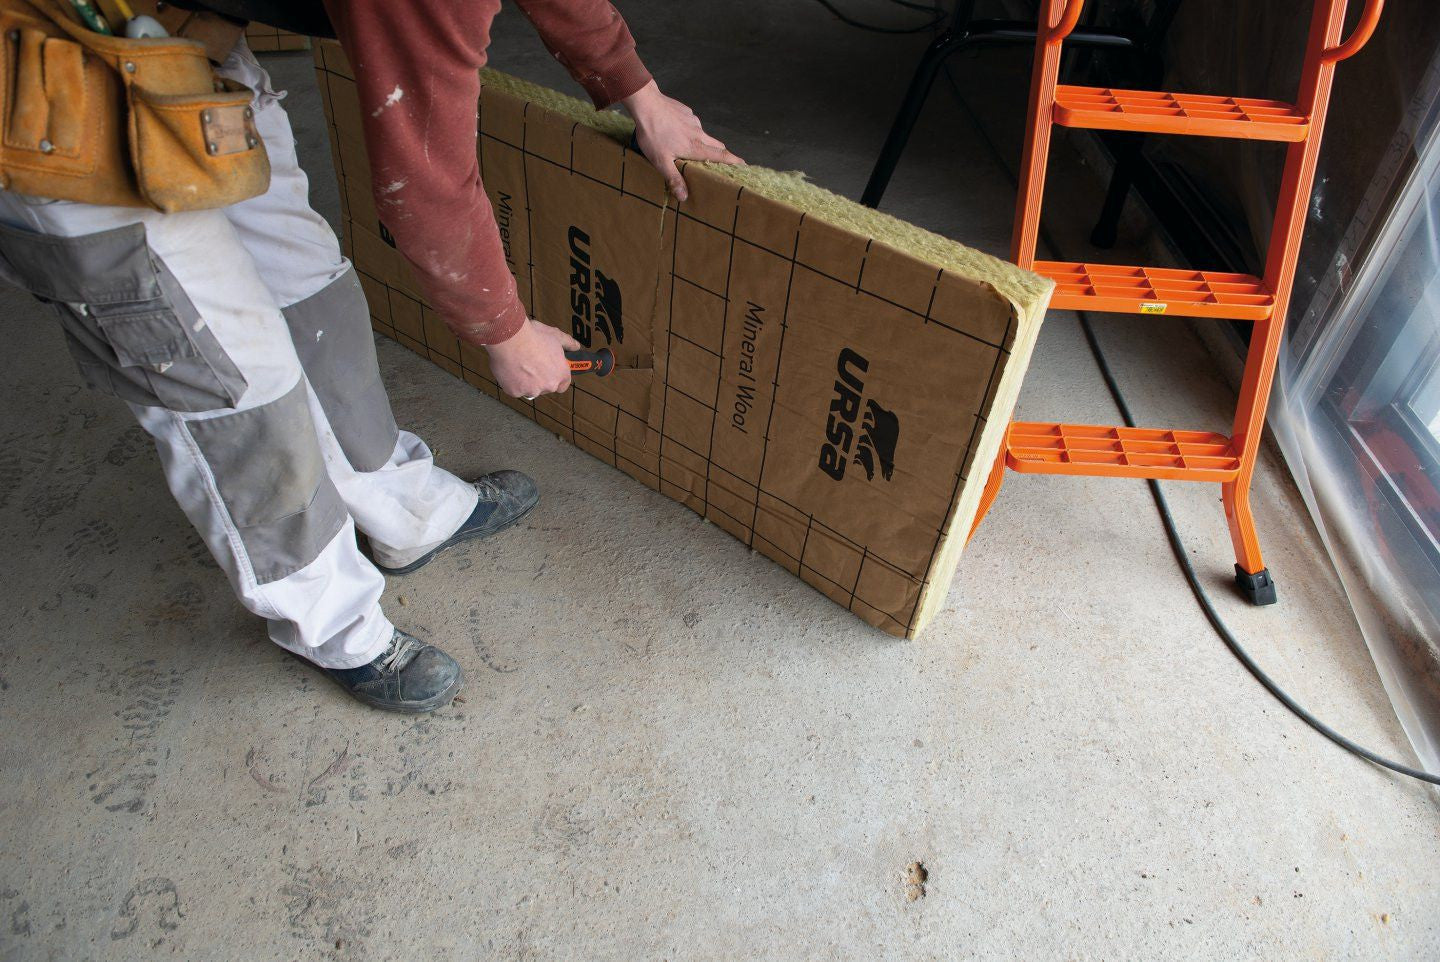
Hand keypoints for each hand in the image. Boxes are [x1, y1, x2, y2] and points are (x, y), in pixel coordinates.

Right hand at [483, 319, 581, 398]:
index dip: (556, 378)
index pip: (563, 385)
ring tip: (518, 364)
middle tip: (531, 363)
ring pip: (529, 389)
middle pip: (545, 387)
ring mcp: (531, 390)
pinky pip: (514, 389)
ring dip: (525, 382)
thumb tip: (576, 346)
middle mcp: (548, 386)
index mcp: (561, 374)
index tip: (549, 371)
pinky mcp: (515, 392)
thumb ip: (568, 343)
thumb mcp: (555, 335)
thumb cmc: (534, 336)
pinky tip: (509, 368)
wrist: (511, 339)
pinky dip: (511, 382)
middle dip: (539, 379)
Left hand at [621, 80, 743, 201]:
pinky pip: (693, 124)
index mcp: (696, 147)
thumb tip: (684, 196)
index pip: (721, 156)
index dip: (734, 161)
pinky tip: (676, 131)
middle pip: (717, 145)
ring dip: (703, 142)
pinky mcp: (687, 112)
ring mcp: (694, 121)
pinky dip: (690, 130)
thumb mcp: (661, 161)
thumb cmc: (653, 134)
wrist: (647, 104)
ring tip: (689, 148)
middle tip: (720, 163)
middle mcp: (699, 133)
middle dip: (722, 154)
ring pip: (704, 134)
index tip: (744, 165)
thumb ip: (673, 178)